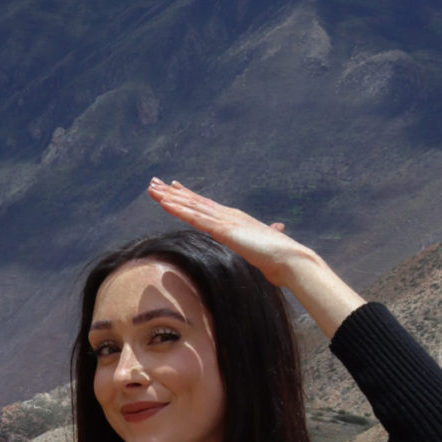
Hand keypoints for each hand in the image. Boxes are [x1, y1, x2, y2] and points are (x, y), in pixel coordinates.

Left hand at [148, 178, 315, 285]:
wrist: (289, 259)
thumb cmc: (278, 257)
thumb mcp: (266, 245)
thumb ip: (267, 237)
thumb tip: (278, 229)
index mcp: (235, 219)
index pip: (206, 205)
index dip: (187, 196)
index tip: (172, 188)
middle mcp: (228, 214)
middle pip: (194, 201)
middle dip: (172, 192)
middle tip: (153, 182)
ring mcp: (225, 220)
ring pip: (191, 206)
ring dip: (169, 197)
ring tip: (151, 188)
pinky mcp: (223, 229)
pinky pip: (195, 218)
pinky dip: (179, 209)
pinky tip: (165, 203)